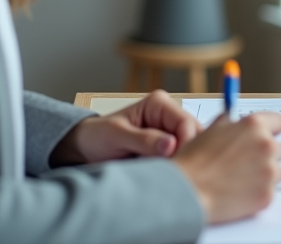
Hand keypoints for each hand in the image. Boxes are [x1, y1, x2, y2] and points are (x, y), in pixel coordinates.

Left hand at [51, 89, 201, 165]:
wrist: (87, 148)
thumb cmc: (98, 136)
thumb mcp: (117, 136)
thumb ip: (143, 140)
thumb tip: (170, 145)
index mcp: (159, 103)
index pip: (185, 123)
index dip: (186, 144)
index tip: (177, 165)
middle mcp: (169, 115)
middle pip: (194, 135)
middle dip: (186, 154)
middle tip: (173, 174)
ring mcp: (171, 131)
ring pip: (191, 147)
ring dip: (181, 162)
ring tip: (167, 175)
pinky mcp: (169, 147)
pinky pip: (182, 156)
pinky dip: (177, 166)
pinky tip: (167, 176)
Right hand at [173, 111, 280, 223]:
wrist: (187, 191)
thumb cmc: (195, 161)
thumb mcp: (211, 130)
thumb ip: (230, 124)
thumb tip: (236, 122)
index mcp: (254, 126)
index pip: (279, 122)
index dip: (272, 129)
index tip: (268, 135)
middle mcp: (266, 146)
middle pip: (280, 149)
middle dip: (265, 155)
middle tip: (246, 163)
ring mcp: (269, 171)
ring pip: (278, 171)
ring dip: (265, 175)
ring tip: (241, 179)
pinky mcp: (267, 194)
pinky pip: (270, 191)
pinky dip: (258, 193)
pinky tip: (239, 192)